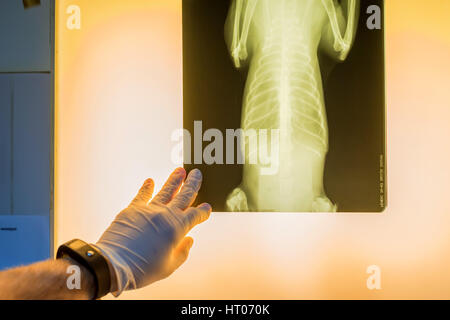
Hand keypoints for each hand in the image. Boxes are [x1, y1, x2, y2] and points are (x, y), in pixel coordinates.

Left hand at [94, 168, 211, 295]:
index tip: (207, 207)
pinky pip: (142, 195)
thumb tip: (189, 240)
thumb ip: (182, 252)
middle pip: (184, 195)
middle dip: (192, 184)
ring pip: (166, 191)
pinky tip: (150, 181)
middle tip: (198, 173)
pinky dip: (147, 188)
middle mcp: (166, 215)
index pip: (196, 215)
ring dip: (175, 180)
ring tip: (181, 170)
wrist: (114, 263)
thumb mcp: (169, 267)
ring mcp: (149, 210)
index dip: (203, 211)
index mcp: (178, 228)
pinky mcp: (133, 210)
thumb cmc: (142, 269)